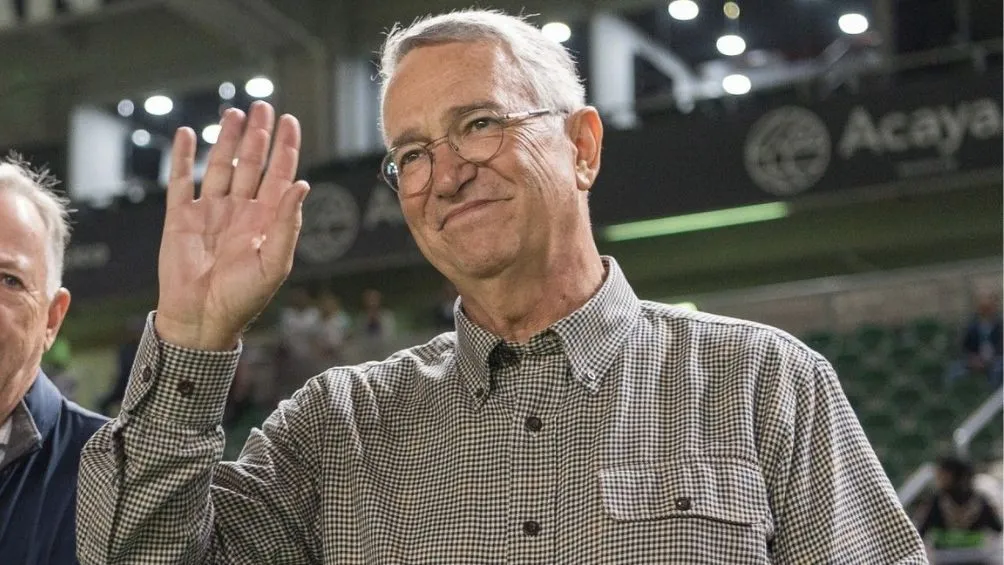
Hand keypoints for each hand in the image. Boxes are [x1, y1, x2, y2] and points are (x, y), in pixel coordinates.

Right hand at [154, 101, 309, 349]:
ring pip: (220, 167)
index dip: (285, 148)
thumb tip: (303, 184)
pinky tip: (190, 134)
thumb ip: (288, 223)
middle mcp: (241, 212)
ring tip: (235, 113)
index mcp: (266, 221)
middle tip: (263, 106)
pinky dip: (184, 158)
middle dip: (258, 135)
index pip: (279, 176)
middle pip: (252, 164)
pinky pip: (182, 182)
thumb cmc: (242, 299)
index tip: (290, 121)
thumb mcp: (274, 263)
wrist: (201, 320)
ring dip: (227, 140)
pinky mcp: (181, 218)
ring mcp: (211, 213)